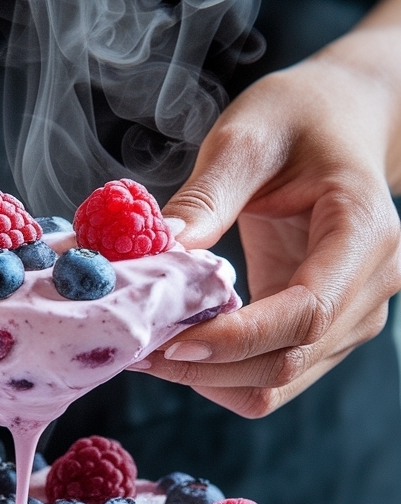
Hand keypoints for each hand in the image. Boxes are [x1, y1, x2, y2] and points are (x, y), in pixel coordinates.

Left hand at [142, 36, 400, 416]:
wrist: (341, 121)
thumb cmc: (298, 120)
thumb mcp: (247, 139)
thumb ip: (206, 197)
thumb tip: (158, 253)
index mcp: (363, 232)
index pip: (305, 314)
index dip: (234, 339)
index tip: (167, 339)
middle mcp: (370, 286)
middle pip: (288, 362)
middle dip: (207, 367)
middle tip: (133, 346)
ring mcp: (352, 316)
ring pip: (277, 383)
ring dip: (209, 377)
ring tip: (149, 346)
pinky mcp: (324, 330)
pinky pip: (271, 374)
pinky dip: (221, 372)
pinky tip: (179, 342)